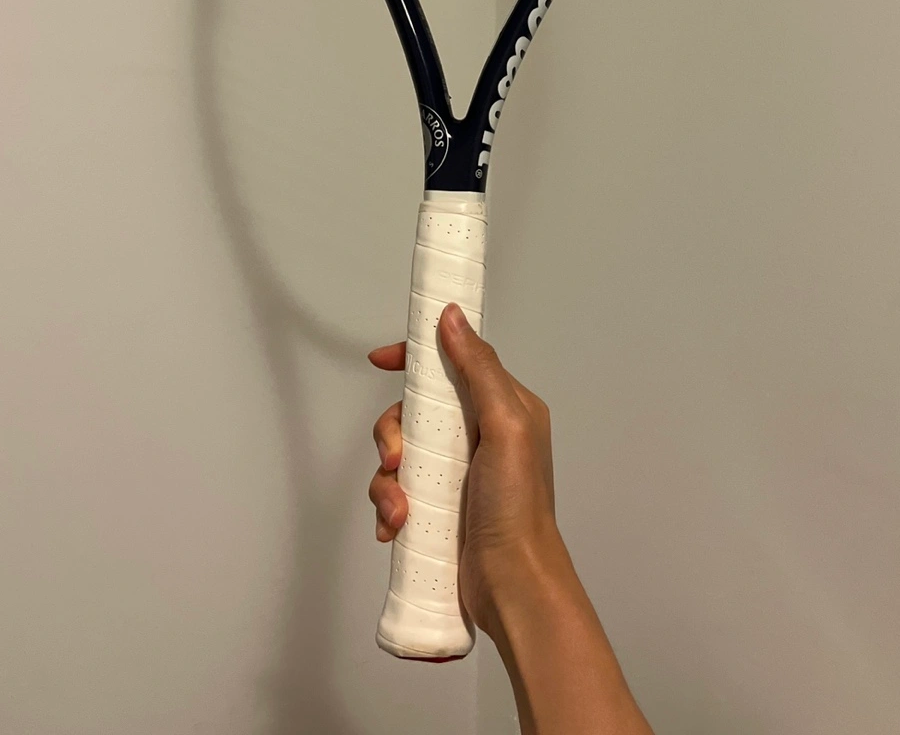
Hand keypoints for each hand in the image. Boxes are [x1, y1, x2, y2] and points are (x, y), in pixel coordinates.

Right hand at [367, 302, 566, 638]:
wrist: (512, 584)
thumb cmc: (517, 505)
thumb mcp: (506, 426)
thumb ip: (478, 369)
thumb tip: (451, 316)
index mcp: (503, 406)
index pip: (455, 362)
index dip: (416, 357)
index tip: (382, 360)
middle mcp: (479, 434)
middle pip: (415, 409)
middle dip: (393, 434)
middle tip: (397, 461)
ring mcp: (455, 472)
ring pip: (400, 452)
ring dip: (389, 480)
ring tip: (400, 510)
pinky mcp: (436, 506)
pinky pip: (396, 491)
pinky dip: (389, 507)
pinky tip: (396, 528)